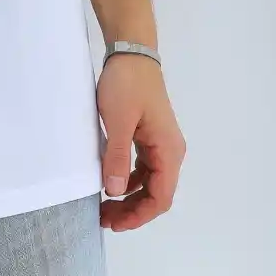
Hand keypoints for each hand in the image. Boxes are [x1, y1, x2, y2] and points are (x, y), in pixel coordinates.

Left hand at [96, 55, 185, 231]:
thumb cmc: (127, 85)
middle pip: (156, 192)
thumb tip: (115, 192)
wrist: (132, 52)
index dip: (139, 215)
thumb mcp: (118, 121)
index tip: (115, 223)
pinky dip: (129, 179)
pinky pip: (143, 167)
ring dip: (130, 196)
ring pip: (149, 181)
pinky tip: (112, 182)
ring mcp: (161, 143)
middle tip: (105, 218)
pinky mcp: (150, 135)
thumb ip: (117, 157)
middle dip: (133, 210)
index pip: (160, 196)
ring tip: (105, 206)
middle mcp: (170, 150)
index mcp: (168, 150)